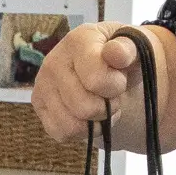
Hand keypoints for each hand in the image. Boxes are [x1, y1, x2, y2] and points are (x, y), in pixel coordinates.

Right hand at [30, 23, 139, 141]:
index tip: (120, 78)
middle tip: (112, 95)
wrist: (110, 68)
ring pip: (72, 125)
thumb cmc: (123, 58)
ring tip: (101, 104)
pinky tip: (89, 115)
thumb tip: (115, 53)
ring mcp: (43, 85)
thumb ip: (130, 49)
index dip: (116, 87)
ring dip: (95, 121)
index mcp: (78, 41)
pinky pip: (61, 133)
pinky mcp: (39, 105)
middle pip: (84, 108)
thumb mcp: (136, 47)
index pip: (96, 80)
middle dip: (107, 107)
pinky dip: (82, 131)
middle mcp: (53, 61)